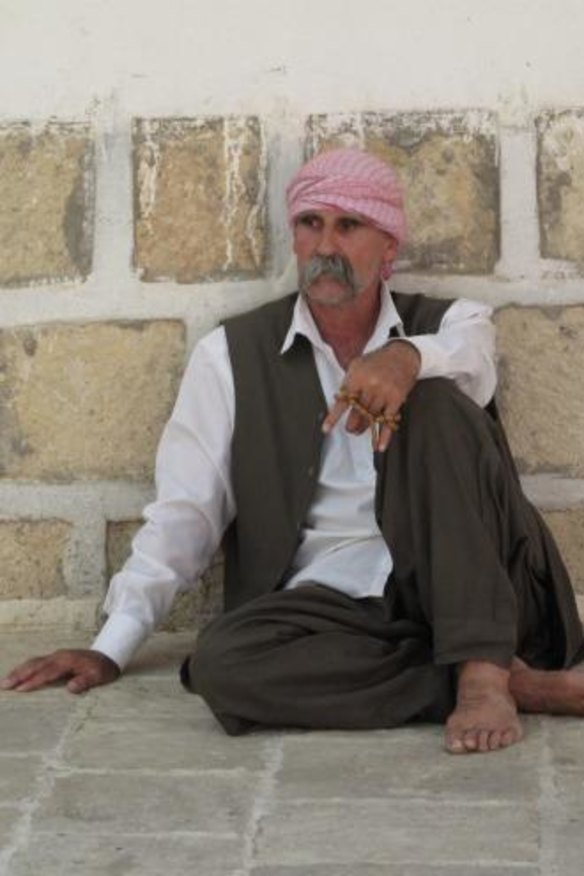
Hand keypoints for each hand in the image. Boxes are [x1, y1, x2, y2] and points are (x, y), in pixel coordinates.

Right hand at [0, 649, 120, 693]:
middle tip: (4, 685)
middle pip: (36, 665)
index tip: (20, 689)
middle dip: (19, 675)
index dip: (34, 680)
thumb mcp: (99, 676)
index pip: (48, 672)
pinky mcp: (55, 658)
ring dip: (19, 671)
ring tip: (5, 682)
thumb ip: (86, 681)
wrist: (109, 655)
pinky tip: (17, 675)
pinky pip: (37, 662)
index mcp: (68, 661)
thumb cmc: (103, 668)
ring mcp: (56, 656)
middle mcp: (59, 656)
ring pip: (34, 662)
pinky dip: (25, 668)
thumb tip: (71, 688)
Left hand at [323, 340, 420, 451]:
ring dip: (364, 428)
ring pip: (371, 418)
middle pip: (357, 413)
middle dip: (352, 425)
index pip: (342, 401)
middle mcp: (371, 385)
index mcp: (357, 377)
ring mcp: (384, 393)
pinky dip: (384, 436)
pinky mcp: (397, 399)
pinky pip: (388, 421)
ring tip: (359, 431)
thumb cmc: (377, 361)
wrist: (402, 355)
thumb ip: (348, 383)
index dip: (333, 417)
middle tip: (350, 430)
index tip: (326, 429)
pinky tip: (379, 446)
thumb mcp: (357, 365)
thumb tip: (339, 400)